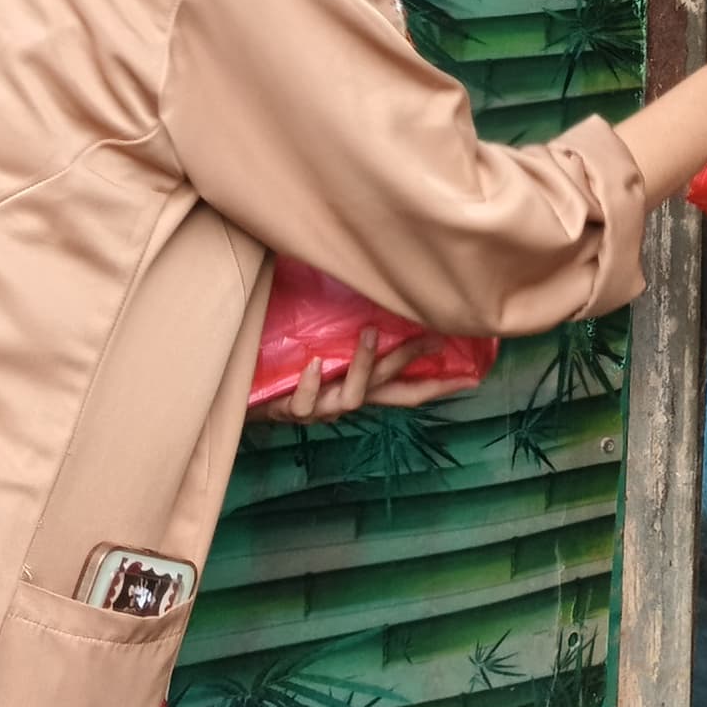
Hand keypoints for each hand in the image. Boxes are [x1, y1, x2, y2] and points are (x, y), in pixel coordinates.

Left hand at [250, 327, 469, 423]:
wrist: (236, 394)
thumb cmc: (281, 368)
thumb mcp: (322, 351)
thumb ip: (346, 332)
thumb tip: (372, 294)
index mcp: (357, 388)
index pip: (406, 390)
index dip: (438, 386)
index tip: (470, 378)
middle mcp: (344, 401)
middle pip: (391, 389)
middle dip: (413, 361)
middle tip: (433, 335)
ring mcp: (321, 410)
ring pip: (354, 398)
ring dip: (365, 365)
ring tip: (369, 331)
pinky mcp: (292, 412)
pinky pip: (307, 404)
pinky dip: (312, 385)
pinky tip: (313, 363)